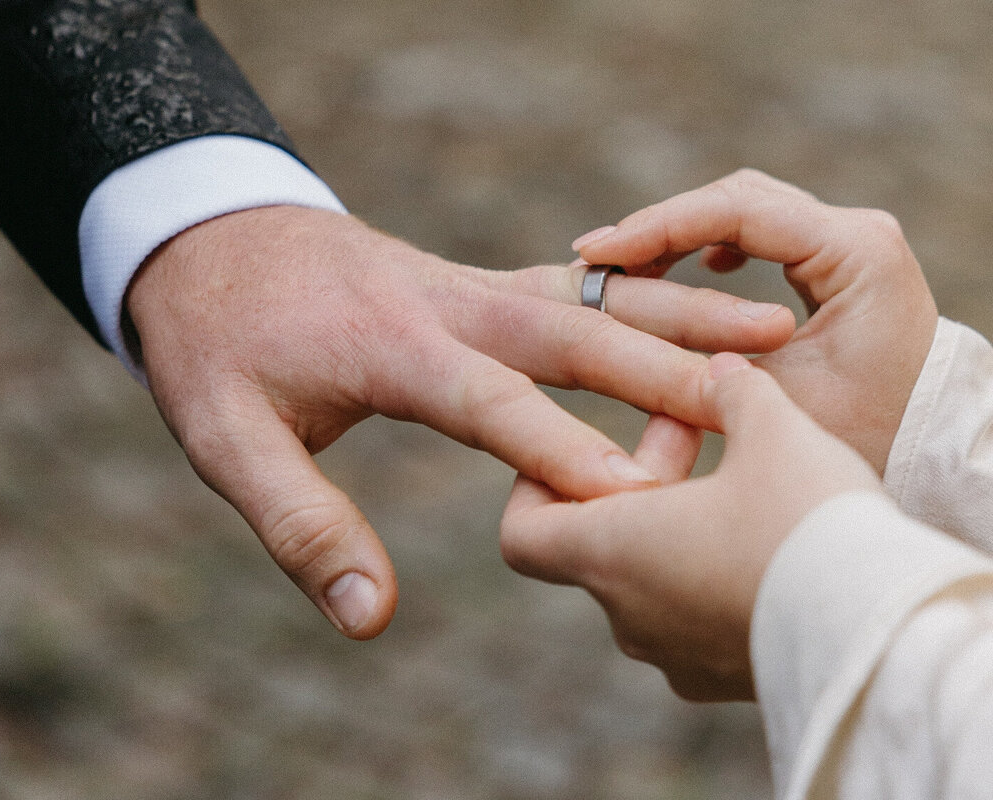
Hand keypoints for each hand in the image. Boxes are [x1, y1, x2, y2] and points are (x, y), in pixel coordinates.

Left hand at [124, 205, 794, 639]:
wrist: (217, 240)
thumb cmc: (219, 346)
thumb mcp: (227, 439)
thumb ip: (299, 524)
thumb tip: (369, 617)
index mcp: (393, 344)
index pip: (489, 400)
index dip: (560, 446)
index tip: (635, 493)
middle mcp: (453, 303)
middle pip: (573, 329)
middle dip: (664, 365)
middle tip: (751, 396)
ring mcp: (480, 284)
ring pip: (599, 295)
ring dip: (685, 312)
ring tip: (774, 330)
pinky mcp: (494, 283)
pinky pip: (589, 286)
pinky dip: (655, 297)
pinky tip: (713, 317)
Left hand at [500, 353, 881, 700]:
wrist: (890, 635)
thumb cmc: (811, 523)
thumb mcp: (774, 430)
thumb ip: (735, 391)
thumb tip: (721, 370)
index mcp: (614, 551)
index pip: (522, 534)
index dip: (536, 487)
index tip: (591, 449)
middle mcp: (632, 617)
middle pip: (599, 544)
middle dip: (639, 481)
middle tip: (698, 431)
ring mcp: (681, 659)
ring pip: (655, 581)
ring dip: (681, 528)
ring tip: (748, 480)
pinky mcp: (731, 681)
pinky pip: (703, 621)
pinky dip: (718, 576)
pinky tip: (780, 539)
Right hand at [573, 169, 938, 472]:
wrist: (938, 455)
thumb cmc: (867, 438)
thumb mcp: (776, 400)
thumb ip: (704, 355)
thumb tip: (622, 328)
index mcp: (855, 251)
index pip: (738, 210)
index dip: (657, 226)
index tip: (596, 253)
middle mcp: (858, 231)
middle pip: (739, 198)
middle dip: (663, 225)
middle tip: (597, 258)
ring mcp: (851, 241)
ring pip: (748, 210)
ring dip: (684, 232)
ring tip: (625, 265)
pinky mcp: (840, 260)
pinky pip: (765, 232)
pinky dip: (715, 243)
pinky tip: (686, 270)